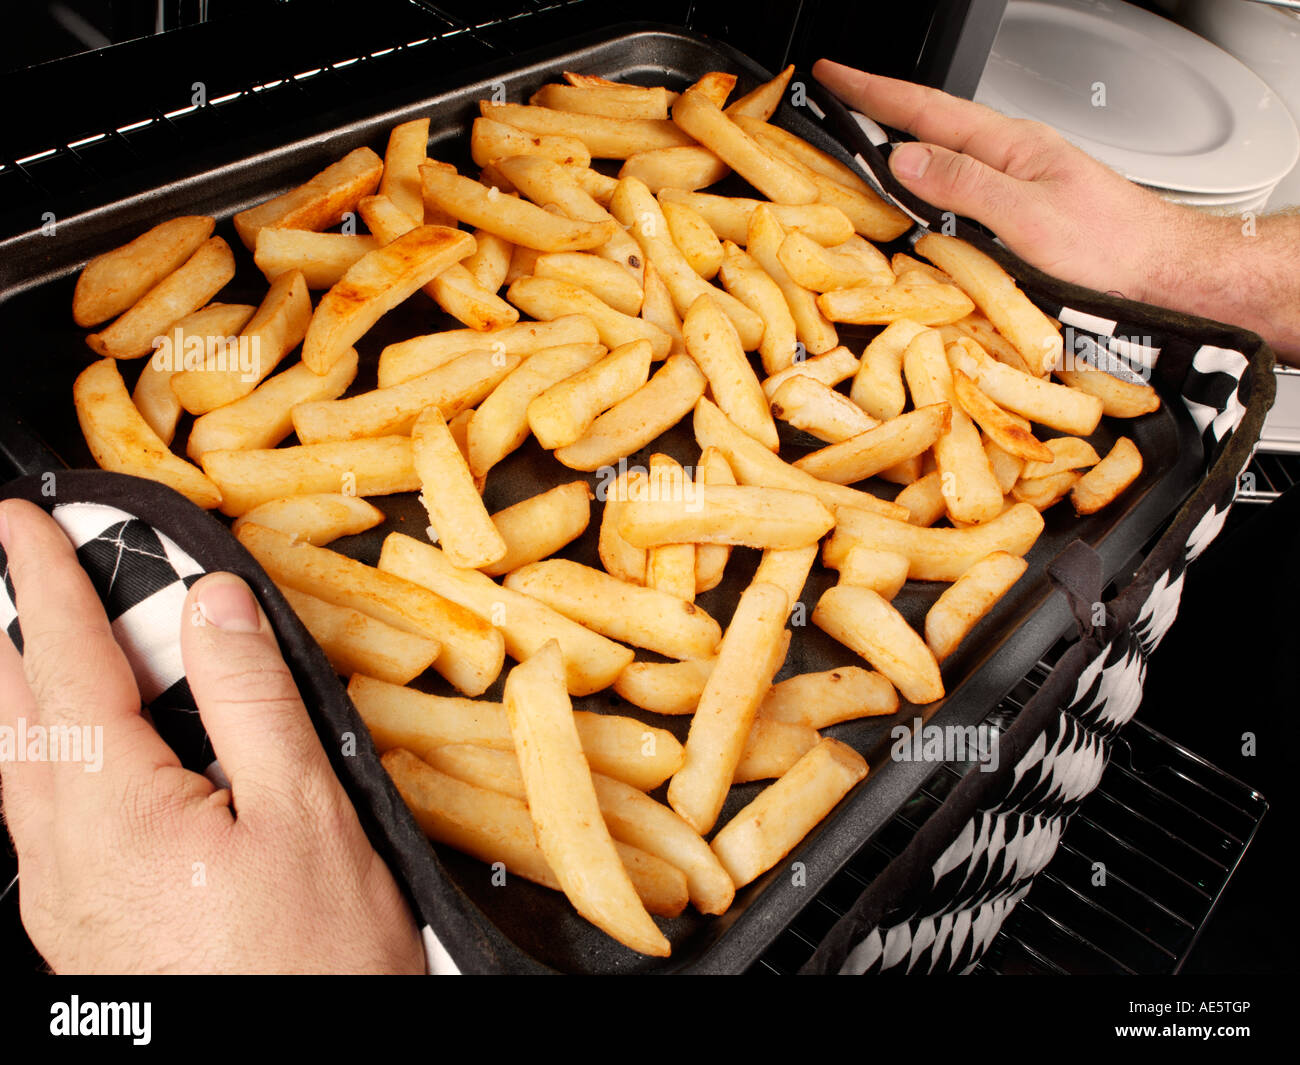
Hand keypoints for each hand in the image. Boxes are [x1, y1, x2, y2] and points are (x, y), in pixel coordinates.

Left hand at [0, 498, 422, 973]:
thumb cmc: (316, 961)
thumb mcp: (305, 813)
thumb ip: (250, 699)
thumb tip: (214, 604)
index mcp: (113, 819)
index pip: (66, 669)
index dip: (45, 585)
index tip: (22, 523)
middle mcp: (62, 864)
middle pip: (15, 720)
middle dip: (13, 631)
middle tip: (12, 565)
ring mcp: (64, 906)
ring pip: (20, 771)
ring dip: (25, 692)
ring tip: (38, 640)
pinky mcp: (84, 932)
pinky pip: (44, 817)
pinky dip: (49, 751)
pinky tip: (80, 748)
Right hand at [812, 59, 1181, 303]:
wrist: (1158, 268)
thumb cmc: (1109, 244)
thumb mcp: (1026, 215)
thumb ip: (964, 184)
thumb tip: (905, 159)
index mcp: (1009, 144)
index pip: (926, 109)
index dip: (873, 92)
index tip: (834, 76)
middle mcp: (1012, 154)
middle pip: (930, 123)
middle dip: (878, 110)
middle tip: (835, 103)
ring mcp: (1018, 176)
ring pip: (944, 152)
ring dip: (901, 144)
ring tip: (862, 144)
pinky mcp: (1022, 204)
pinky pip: (959, 181)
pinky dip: (927, 179)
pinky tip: (919, 193)